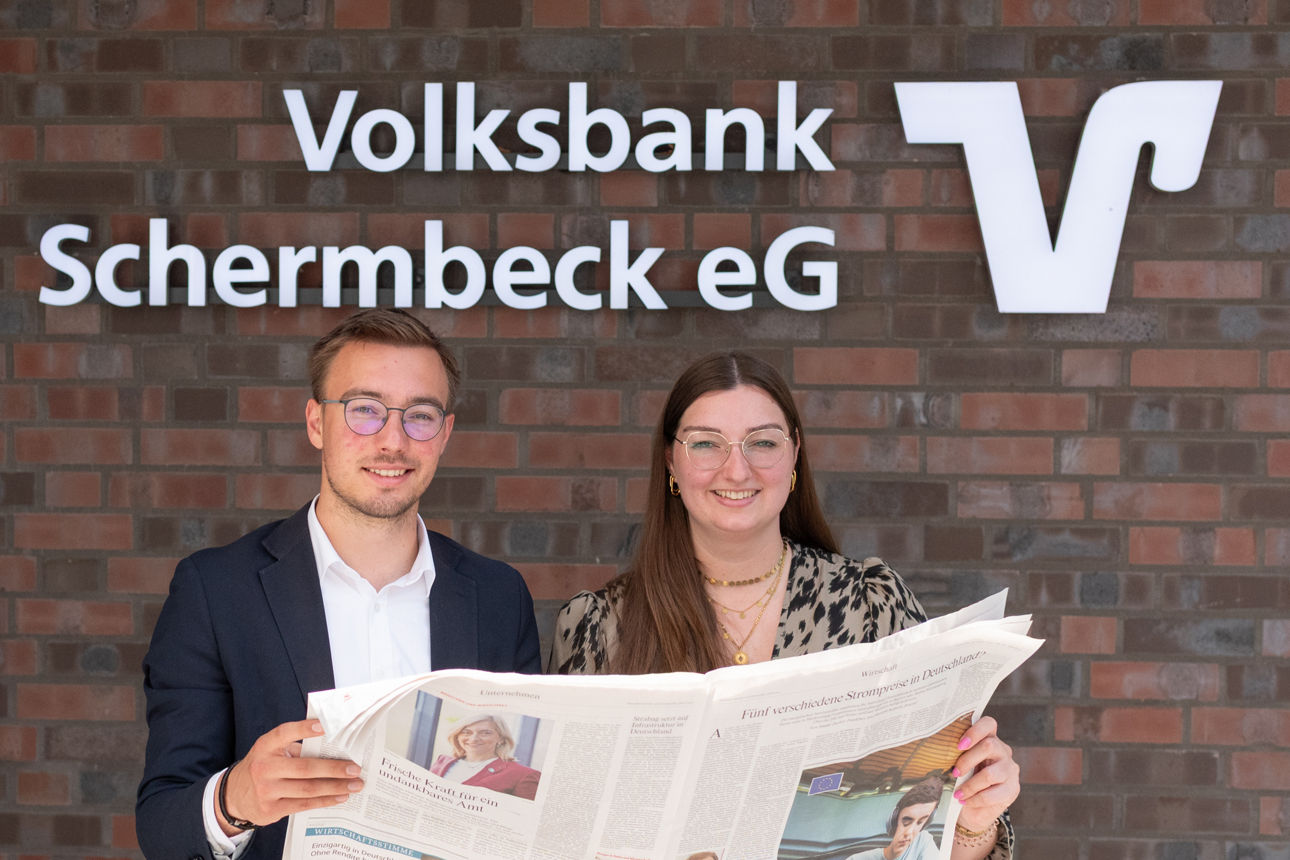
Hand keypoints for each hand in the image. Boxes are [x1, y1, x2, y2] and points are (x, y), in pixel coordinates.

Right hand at [217, 719, 361, 834]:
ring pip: (308, 789)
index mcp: (265, 746)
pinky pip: (304, 805)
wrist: (233, 796)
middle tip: (355, 768)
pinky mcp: (271, 809)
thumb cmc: (263, 767)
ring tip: (355, 784)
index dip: (304, 729)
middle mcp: (264, 767)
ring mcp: (266, 790)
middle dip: (334, 768)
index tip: (325, 726)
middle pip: (305, 767)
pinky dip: (325, 800)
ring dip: (335, 787)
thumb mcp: (271, 752)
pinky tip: (340, 796)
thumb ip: (295, 748)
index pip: (285, 733)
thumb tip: (335, 747)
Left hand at [950, 716, 1018, 830]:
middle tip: (954, 773)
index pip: (988, 724)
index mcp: (989, 739)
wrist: (974, 809)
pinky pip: (993, 793)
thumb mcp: (960, 765)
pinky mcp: (1013, 789)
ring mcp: (1010, 769)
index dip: (975, 731)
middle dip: (967, 760)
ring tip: (958, 793)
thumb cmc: (963, 781)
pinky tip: (966, 800)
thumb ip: (956, 756)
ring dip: (970, 785)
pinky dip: (976, 799)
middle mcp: (1003, 751)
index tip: (959, 745)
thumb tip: (938, 753)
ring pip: (990, 773)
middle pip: (989, 746)